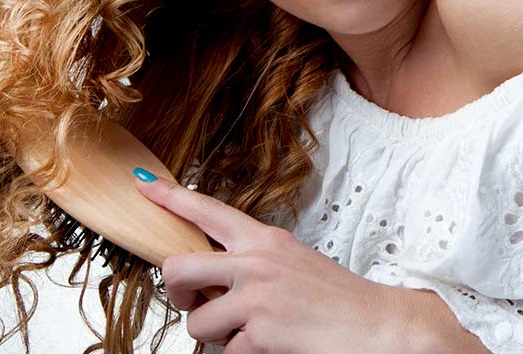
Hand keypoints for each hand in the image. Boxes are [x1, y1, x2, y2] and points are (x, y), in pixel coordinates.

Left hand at [133, 173, 404, 353]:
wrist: (379, 327)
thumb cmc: (335, 299)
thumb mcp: (291, 263)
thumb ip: (251, 262)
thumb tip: (211, 276)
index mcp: (263, 239)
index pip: (207, 209)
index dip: (170, 196)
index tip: (143, 184)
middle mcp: (255, 260)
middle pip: (178, 267)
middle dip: (175, 292)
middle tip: (191, 303)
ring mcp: (257, 295)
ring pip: (197, 322)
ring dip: (216, 336)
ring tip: (248, 333)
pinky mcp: (262, 332)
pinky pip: (227, 353)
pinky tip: (272, 348)